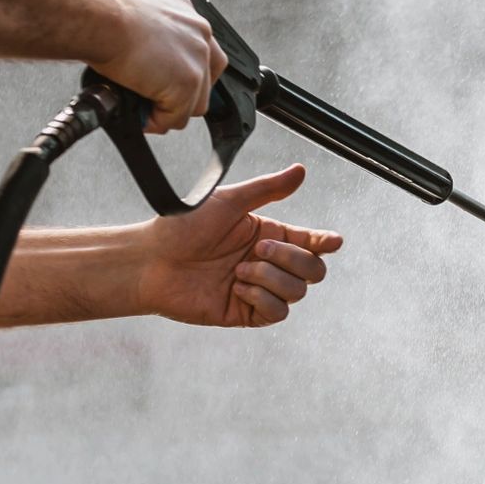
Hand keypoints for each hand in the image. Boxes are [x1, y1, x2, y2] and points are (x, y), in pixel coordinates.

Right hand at [94, 0, 227, 133]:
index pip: (204, 54)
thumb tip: (143, 62)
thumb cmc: (102, 14)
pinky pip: (176, 117)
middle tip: (154, 100)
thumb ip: (151, 40)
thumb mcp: (136, 20)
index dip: (187, 74)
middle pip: (205, 80)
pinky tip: (139, 116)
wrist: (99, 17)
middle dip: (181, 96)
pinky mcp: (188, 84)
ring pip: (194, 103)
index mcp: (186, 16)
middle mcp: (199, 35)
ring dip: (169, 111)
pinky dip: (156, 122)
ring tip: (143, 109)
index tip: (170, 84)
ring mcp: (197, 60)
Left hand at [136, 164, 342, 326]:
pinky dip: (263, 299)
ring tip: (240, 270)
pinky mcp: (246, 312)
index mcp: (269, 235)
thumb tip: (300, 171)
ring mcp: (259, 289)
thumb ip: (268, 189)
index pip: (311, 242)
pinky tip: (239, 287)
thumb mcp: (229, 201)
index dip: (326, 242)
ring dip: (272, 278)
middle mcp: (268, 263)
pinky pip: (277, 313)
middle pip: (313, 270)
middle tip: (258, 250)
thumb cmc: (182, 226)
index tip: (333, 241)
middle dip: (292, 259)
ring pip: (297, 292)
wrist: (151, 261)